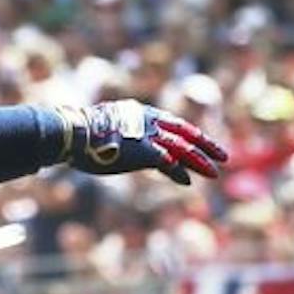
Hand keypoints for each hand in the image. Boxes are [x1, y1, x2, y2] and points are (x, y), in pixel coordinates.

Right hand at [54, 101, 228, 182]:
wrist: (70, 133)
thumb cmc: (83, 135)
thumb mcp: (112, 132)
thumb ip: (129, 139)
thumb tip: (133, 149)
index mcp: (141, 113)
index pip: (174, 123)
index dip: (191, 135)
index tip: (204, 144)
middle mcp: (147, 120)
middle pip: (185, 133)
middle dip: (205, 145)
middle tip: (224, 157)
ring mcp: (145, 134)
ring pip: (181, 147)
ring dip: (198, 160)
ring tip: (214, 173)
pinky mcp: (141, 150)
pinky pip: (165, 161)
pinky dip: (177, 170)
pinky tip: (188, 180)